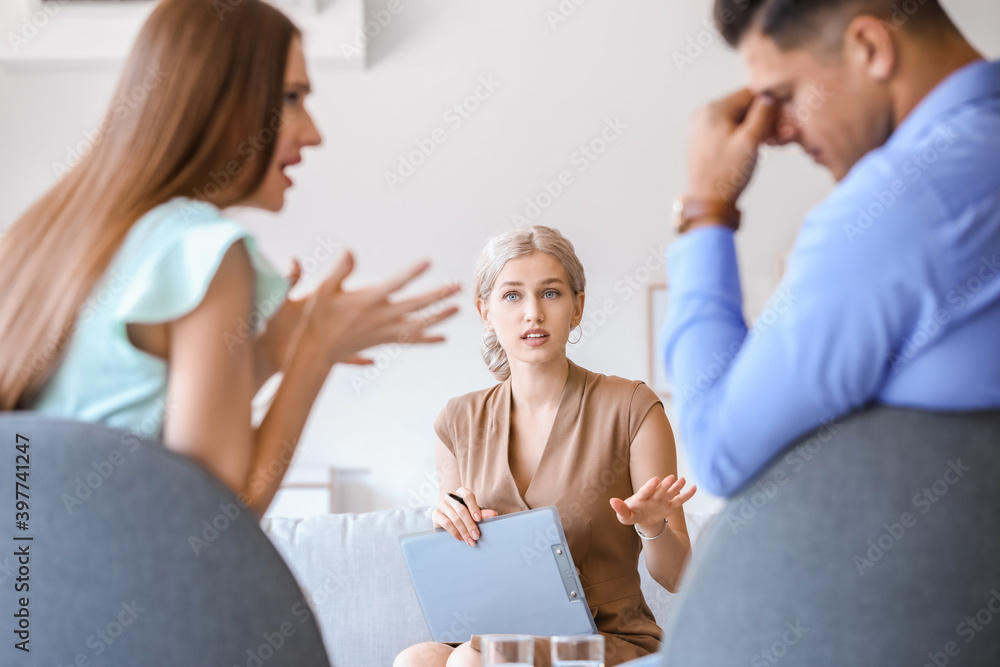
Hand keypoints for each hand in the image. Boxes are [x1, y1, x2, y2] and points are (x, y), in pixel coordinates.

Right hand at [300, 251, 460, 366]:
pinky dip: (428, 339)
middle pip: (416, 306)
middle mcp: (380, 316)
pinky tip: (443, 338)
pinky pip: (411, 340)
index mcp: (367, 300)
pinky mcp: (385, 340)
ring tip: (457, 309)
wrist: (317, 349)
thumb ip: (339, 270)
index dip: (411, 274)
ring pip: (418, 325)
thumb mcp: (323, 289)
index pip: (395, 284)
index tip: (428, 263)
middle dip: (438, 296)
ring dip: (439, 317)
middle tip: (457, 286)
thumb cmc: (319, 315)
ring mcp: (385, 330)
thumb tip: (349, 251)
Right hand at [432, 487, 497, 546]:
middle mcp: (450, 496)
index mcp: (461, 492)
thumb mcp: (473, 512)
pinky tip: (461, 538)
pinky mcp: (436, 514)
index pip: (468, 496)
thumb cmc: (463, 513)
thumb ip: (482, 513)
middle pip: (461, 510)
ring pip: (455, 519)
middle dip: (470, 525)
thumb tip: (493, 514)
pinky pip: (446, 524)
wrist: (446, 516)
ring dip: (464, 532)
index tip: (479, 519)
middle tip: (476, 536)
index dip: (474, 507)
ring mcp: (442, 504)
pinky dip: (455, 532)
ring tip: (470, 540)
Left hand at [610, 475, 696, 534]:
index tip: (655, 479)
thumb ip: (620, 509)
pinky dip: (687, 495)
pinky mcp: (670, 505)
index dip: (650, 485)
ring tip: (683, 480)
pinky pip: (679, 500)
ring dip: (676, 486)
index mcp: (641, 497)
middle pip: (659, 490)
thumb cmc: (631, 514)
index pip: (645, 491)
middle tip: (670, 478)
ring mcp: (662, 500)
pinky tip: (694, 488)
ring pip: (670, 492)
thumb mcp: (624, 516)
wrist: (642, 518)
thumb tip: (612, 501)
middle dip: (664, 485)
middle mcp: (653, 496)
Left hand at [688, 88, 777, 205]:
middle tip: (771, 139)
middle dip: (759, 119)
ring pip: (734, 117)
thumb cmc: (728, 173)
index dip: (767, 107)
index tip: (777, 125)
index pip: (749, 94)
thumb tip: (769, 94)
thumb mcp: (750, 140)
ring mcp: (699, 126)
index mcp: (713, 109)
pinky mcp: (700, 139)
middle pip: (741, 105)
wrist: (708, 201)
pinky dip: (738, 135)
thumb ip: (762, 113)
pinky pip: (725, 128)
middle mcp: (702, 113)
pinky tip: (745, 151)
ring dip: (750, 128)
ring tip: (759, 146)